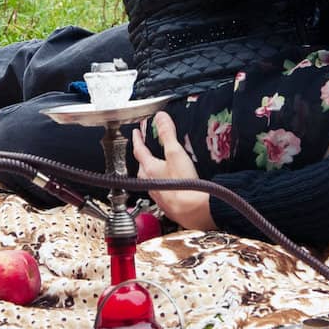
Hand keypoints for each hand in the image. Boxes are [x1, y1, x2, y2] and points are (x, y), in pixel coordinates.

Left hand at [131, 112, 213, 228]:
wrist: (193, 211)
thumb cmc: (183, 185)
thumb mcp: (175, 153)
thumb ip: (167, 134)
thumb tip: (160, 118)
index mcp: (150, 169)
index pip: (139, 150)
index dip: (137, 140)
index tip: (135, 133)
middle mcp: (150, 183)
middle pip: (142, 167)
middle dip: (143, 157)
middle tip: (146, 149)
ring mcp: (158, 195)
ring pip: (150, 180)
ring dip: (152, 172)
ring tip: (159, 167)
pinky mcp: (167, 204)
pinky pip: (160, 191)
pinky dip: (162, 185)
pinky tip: (171, 185)